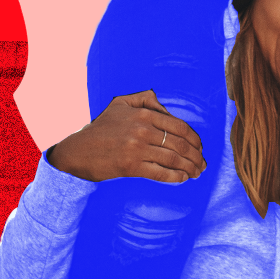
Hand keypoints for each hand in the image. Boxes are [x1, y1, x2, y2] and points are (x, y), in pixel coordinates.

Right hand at [44, 90, 206, 183]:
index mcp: (144, 113)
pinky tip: (183, 179)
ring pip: (173, 159)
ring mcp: (137, 149)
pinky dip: (175, 177)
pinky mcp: (130, 166)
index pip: (180, 126)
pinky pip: (160, 173)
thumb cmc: (101, 127)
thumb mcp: (121, 103)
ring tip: (197, 173)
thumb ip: (146, 99)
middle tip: (203, 164)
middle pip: (180, 144)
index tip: (201, 147)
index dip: (195, 139)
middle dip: (196, 156)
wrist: (77, 150)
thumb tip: (167, 109)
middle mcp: (143, 130)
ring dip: (190, 168)